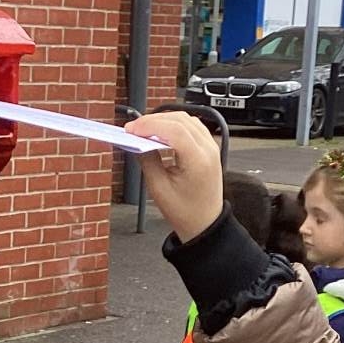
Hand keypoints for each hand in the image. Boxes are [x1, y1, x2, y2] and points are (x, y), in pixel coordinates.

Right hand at [124, 111, 224, 244]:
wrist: (205, 223)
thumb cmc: (185, 212)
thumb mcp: (159, 189)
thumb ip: (147, 161)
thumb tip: (137, 141)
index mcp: (198, 161)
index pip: (174, 130)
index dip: (150, 125)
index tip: (131, 129)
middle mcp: (209, 150)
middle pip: (180, 120)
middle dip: (154, 120)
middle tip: (133, 128)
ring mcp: (211, 147)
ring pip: (186, 119)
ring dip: (164, 120)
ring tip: (145, 130)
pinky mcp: (209, 147)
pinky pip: (191, 126)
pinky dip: (174, 125)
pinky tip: (160, 132)